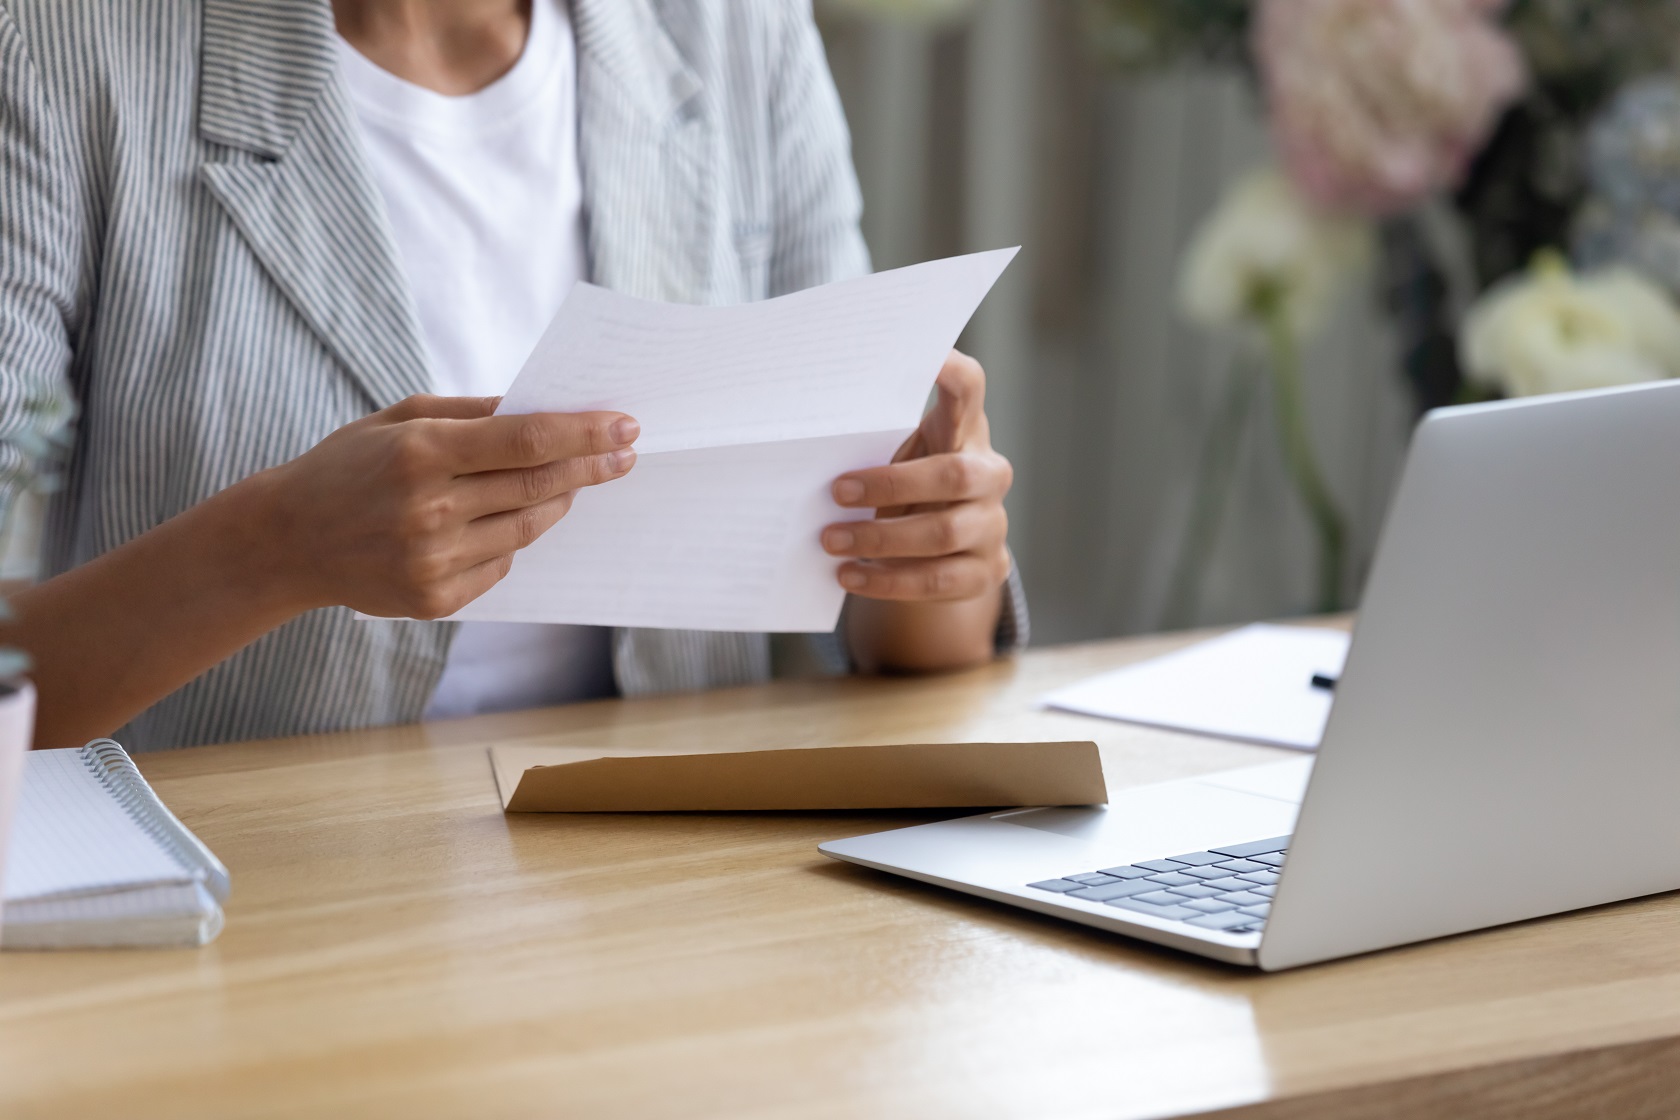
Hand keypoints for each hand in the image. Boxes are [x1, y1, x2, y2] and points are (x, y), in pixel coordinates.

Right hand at [255, 395, 637, 618]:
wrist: (286, 541)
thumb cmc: (350, 467)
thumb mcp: (400, 420)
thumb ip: (472, 413)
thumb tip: (544, 408)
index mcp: (421, 452)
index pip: (526, 441)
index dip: (584, 433)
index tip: (626, 425)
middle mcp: (430, 509)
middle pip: (538, 486)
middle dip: (592, 467)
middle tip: (625, 453)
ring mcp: (433, 560)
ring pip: (527, 529)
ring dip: (558, 502)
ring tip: (572, 483)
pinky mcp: (435, 600)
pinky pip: (501, 565)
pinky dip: (511, 539)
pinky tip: (498, 522)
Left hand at [823, 350, 1012, 602]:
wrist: (944, 554)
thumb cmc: (907, 490)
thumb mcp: (896, 459)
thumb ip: (873, 445)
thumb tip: (804, 441)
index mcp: (964, 431)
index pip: (969, 389)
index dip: (949, 370)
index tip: (923, 354)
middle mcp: (989, 474)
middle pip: (951, 476)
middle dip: (889, 485)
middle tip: (835, 492)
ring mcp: (993, 524)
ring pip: (942, 533)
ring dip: (879, 540)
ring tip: (830, 541)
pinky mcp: (988, 570)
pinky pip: (938, 580)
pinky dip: (888, 581)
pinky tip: (851, 577)